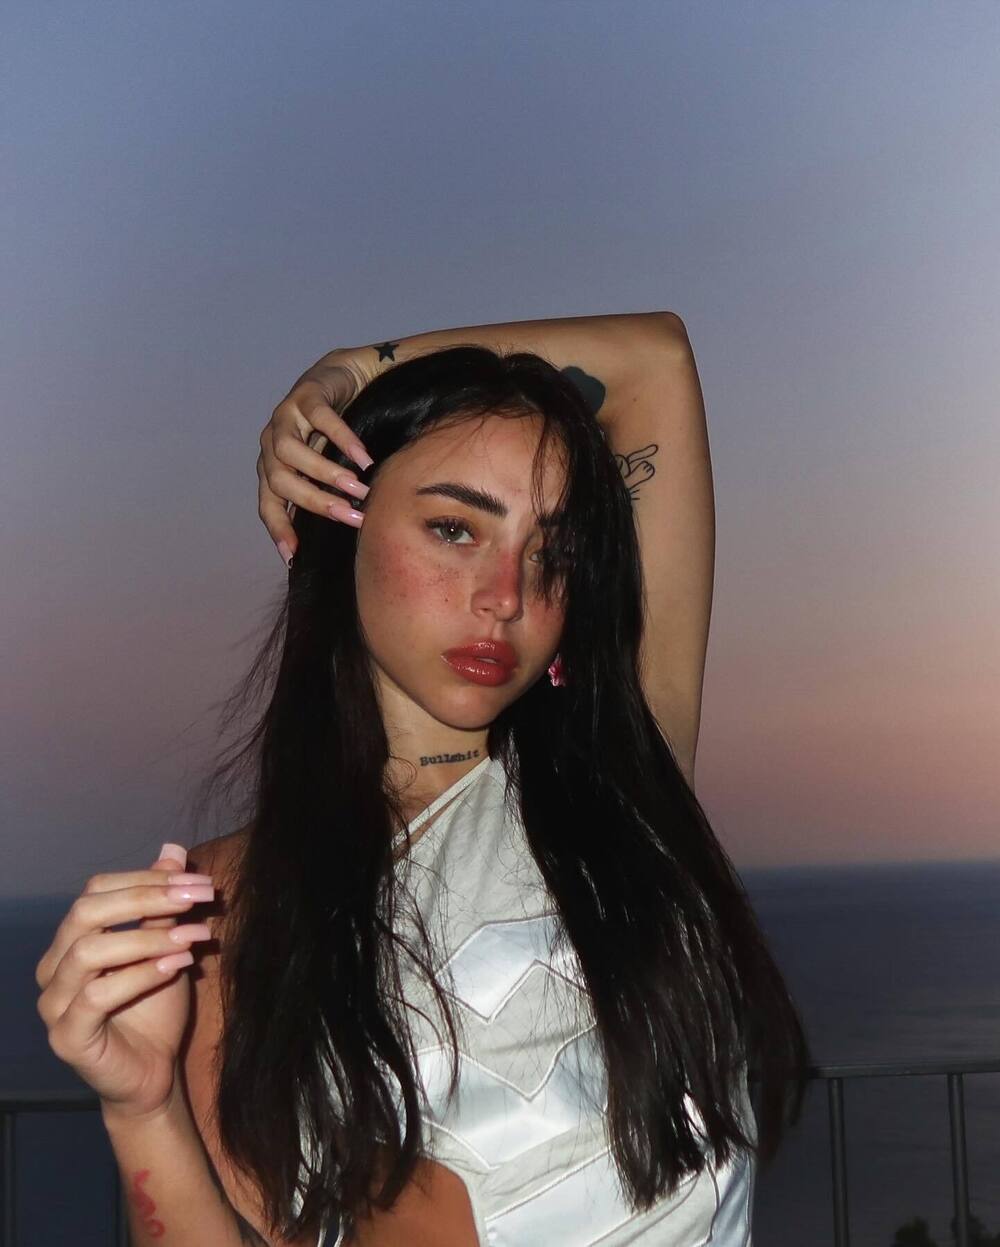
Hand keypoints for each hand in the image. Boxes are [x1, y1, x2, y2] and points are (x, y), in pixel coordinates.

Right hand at [35, 844, 214, 1121]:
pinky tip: (177, 966)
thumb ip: (163, 904)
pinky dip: (140, 975)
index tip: (196, 880)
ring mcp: (54, 1004)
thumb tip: (173, 849)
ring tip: (193, 935)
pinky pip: (97, 996)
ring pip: (88, 952)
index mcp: (71, 940)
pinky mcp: (67, 1037)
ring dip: (148, 937)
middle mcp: (53, 967)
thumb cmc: (155, 1008)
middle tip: (196, 897)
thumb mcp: (166, 946)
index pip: (96, 891)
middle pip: (85, 913)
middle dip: (147, 898)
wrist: (154, 1073)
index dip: (145, 878)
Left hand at [258, 348, 377, 566]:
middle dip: (316, 502)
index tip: (294, 555)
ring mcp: (284, 417)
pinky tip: (364, 458)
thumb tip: (344, 533)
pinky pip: (321, 419)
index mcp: (272, 467)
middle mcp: (271, 444)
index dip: (278, 529)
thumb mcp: (325, 466)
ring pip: (292, 451)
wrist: (344, 377)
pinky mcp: (305, 394)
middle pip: (280, 480)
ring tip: (358, 488)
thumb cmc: (334, 431)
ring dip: (325, 474)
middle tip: (351, 517)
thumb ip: (323, 493)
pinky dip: (343, 440)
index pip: (268, 504)